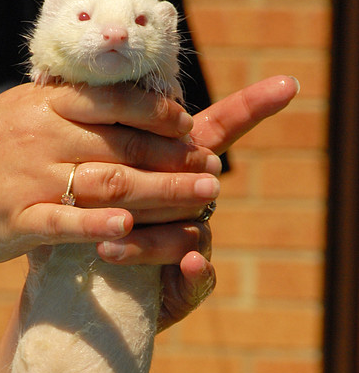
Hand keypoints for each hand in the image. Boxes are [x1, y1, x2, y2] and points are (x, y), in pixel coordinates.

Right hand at [0, 82, 220, 265]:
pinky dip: (98, 225)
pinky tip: (131, 229)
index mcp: (45, 105)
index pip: (113, 100)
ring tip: (202, 198)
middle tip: (215, 170)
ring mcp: (27, 180)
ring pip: (105, 182)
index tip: (192, 126)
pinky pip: (63, 223)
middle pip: (122, 145)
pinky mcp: (15, 222)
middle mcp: (40, 136)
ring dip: (160, 190)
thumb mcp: (19, 113)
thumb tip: (124, 102)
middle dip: (175, 157)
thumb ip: (68, 108)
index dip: (158, 114)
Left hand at [95, 75, 299, 328]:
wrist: (84, 288)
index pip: (219, 132)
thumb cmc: (88, 222)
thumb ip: (107, 143)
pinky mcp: (188, 289)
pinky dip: (196, 273)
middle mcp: (193, 207)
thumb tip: (102, 87)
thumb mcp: (92, 179)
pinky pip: (198, 280)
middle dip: (170, 187)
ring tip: (107, 245)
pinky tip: (191, 265)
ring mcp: (194, 249)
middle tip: (139, 193)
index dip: (252, 107)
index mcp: (177, 172)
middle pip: (193, 186)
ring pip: (185, 234)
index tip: (287, 83)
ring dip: (149, 241)